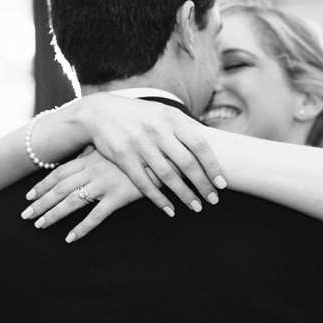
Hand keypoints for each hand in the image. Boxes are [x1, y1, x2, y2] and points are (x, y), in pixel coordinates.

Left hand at [20, 148, 144, 241]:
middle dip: (41, 202)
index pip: (59, 173)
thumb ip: (98, 151)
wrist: (162, 153)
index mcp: (90, 158)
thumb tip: (84, 153)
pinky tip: (70, 238)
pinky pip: (96, 215)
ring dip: (53, 214)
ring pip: (72, 201)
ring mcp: (104, 183)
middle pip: (59, 188)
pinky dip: (82, 228)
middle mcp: (93, 170)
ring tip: (40, 225)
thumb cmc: (139, 149)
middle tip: (26, 215)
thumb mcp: (115, 146)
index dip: (42, 185)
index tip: (29, 196)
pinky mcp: (118, 196)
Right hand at [74, 93, 225, 213]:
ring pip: (167, 177)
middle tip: (213, 200)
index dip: (213, 166)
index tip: (222, 184)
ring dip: (184, 195)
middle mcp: (157, 131)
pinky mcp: (124, 158)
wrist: (99, 113)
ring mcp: (140, 145)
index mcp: (171, 118)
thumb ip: (185, 127)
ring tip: (196, 207)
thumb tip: (213, 142)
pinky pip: (145, 184)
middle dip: (203, 185)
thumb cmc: (139, 116)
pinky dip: (159, 199)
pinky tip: (170, 209)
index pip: (199, 145)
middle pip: (187, 163)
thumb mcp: (163, 113)